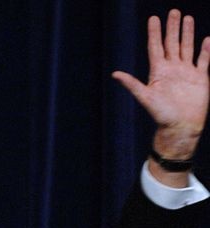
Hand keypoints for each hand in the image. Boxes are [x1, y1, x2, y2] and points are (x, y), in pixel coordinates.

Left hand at [112, 9, 209, 160]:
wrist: (181, 127)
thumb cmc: (161, 115)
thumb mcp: (145, 97)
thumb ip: (132, 84)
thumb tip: (115, 74)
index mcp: (159, 72)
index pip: (156, 47)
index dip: (154, 33)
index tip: (153, 18)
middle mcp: (172, 69)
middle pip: (172, 43)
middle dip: (172, 28)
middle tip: (173, 11)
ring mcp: (186, 72)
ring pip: (187, 48)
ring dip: (187, 33)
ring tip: (187, 18)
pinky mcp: (200, 78)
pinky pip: (204, 60)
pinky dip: (205, 50)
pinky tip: (206, 39)